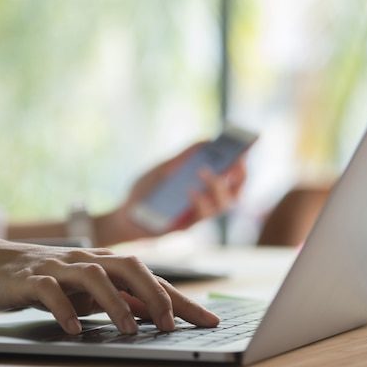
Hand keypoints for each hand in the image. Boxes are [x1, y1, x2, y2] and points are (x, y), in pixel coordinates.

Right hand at [0, 233, 218, 334]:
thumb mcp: (89, 291)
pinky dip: (64, 309)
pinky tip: (75, 329)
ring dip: (115, 303)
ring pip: (95, 275)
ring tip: (130, 330)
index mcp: (107, 264)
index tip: (210, 320)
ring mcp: (60, 266)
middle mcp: (89, 260)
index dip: (182, 300)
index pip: (152, 280)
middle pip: (130, 267)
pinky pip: (50, 290)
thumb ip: (120, 299)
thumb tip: (158, 316)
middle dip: (155, 294)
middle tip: (171, 325)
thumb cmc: (50, 279)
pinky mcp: (31, 278)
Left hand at [95, 142, 247, 244]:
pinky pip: (202, 215)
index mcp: (204, 186)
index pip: (233, 176)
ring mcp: (198, 215)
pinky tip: (189, 189)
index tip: (243, 150)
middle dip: (239, 176)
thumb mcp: (164, 168)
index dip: (241, 164)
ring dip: (217, 186)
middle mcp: (206, 201)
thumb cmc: (145, 191)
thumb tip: (207, 140)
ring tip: (203, 171)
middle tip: (234, 162)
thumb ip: (185, 156)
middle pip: (236, 192)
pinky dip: (199, 200)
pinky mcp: (187, 226)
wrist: (124, 215)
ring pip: (224, 205)